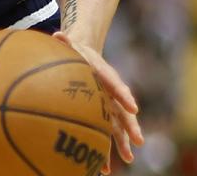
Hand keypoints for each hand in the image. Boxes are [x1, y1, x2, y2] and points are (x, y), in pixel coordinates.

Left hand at [54, 31, 144, 173]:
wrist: (85, 54)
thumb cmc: (75, 51)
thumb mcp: (70, 44)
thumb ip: (65, 42)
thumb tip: (57, 34)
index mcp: (105, 73)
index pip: (116, 85)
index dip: (125, 96)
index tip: (133, 108)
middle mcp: (111, 91)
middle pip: (123, 110)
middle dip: (131, 126)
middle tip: (139, 140)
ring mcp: (109, 104)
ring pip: (118, 126)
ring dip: (123, 142)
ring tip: (129, 159)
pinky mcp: (104, 114)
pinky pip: (107, 132)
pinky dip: (107, 148)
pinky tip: (104, 168)